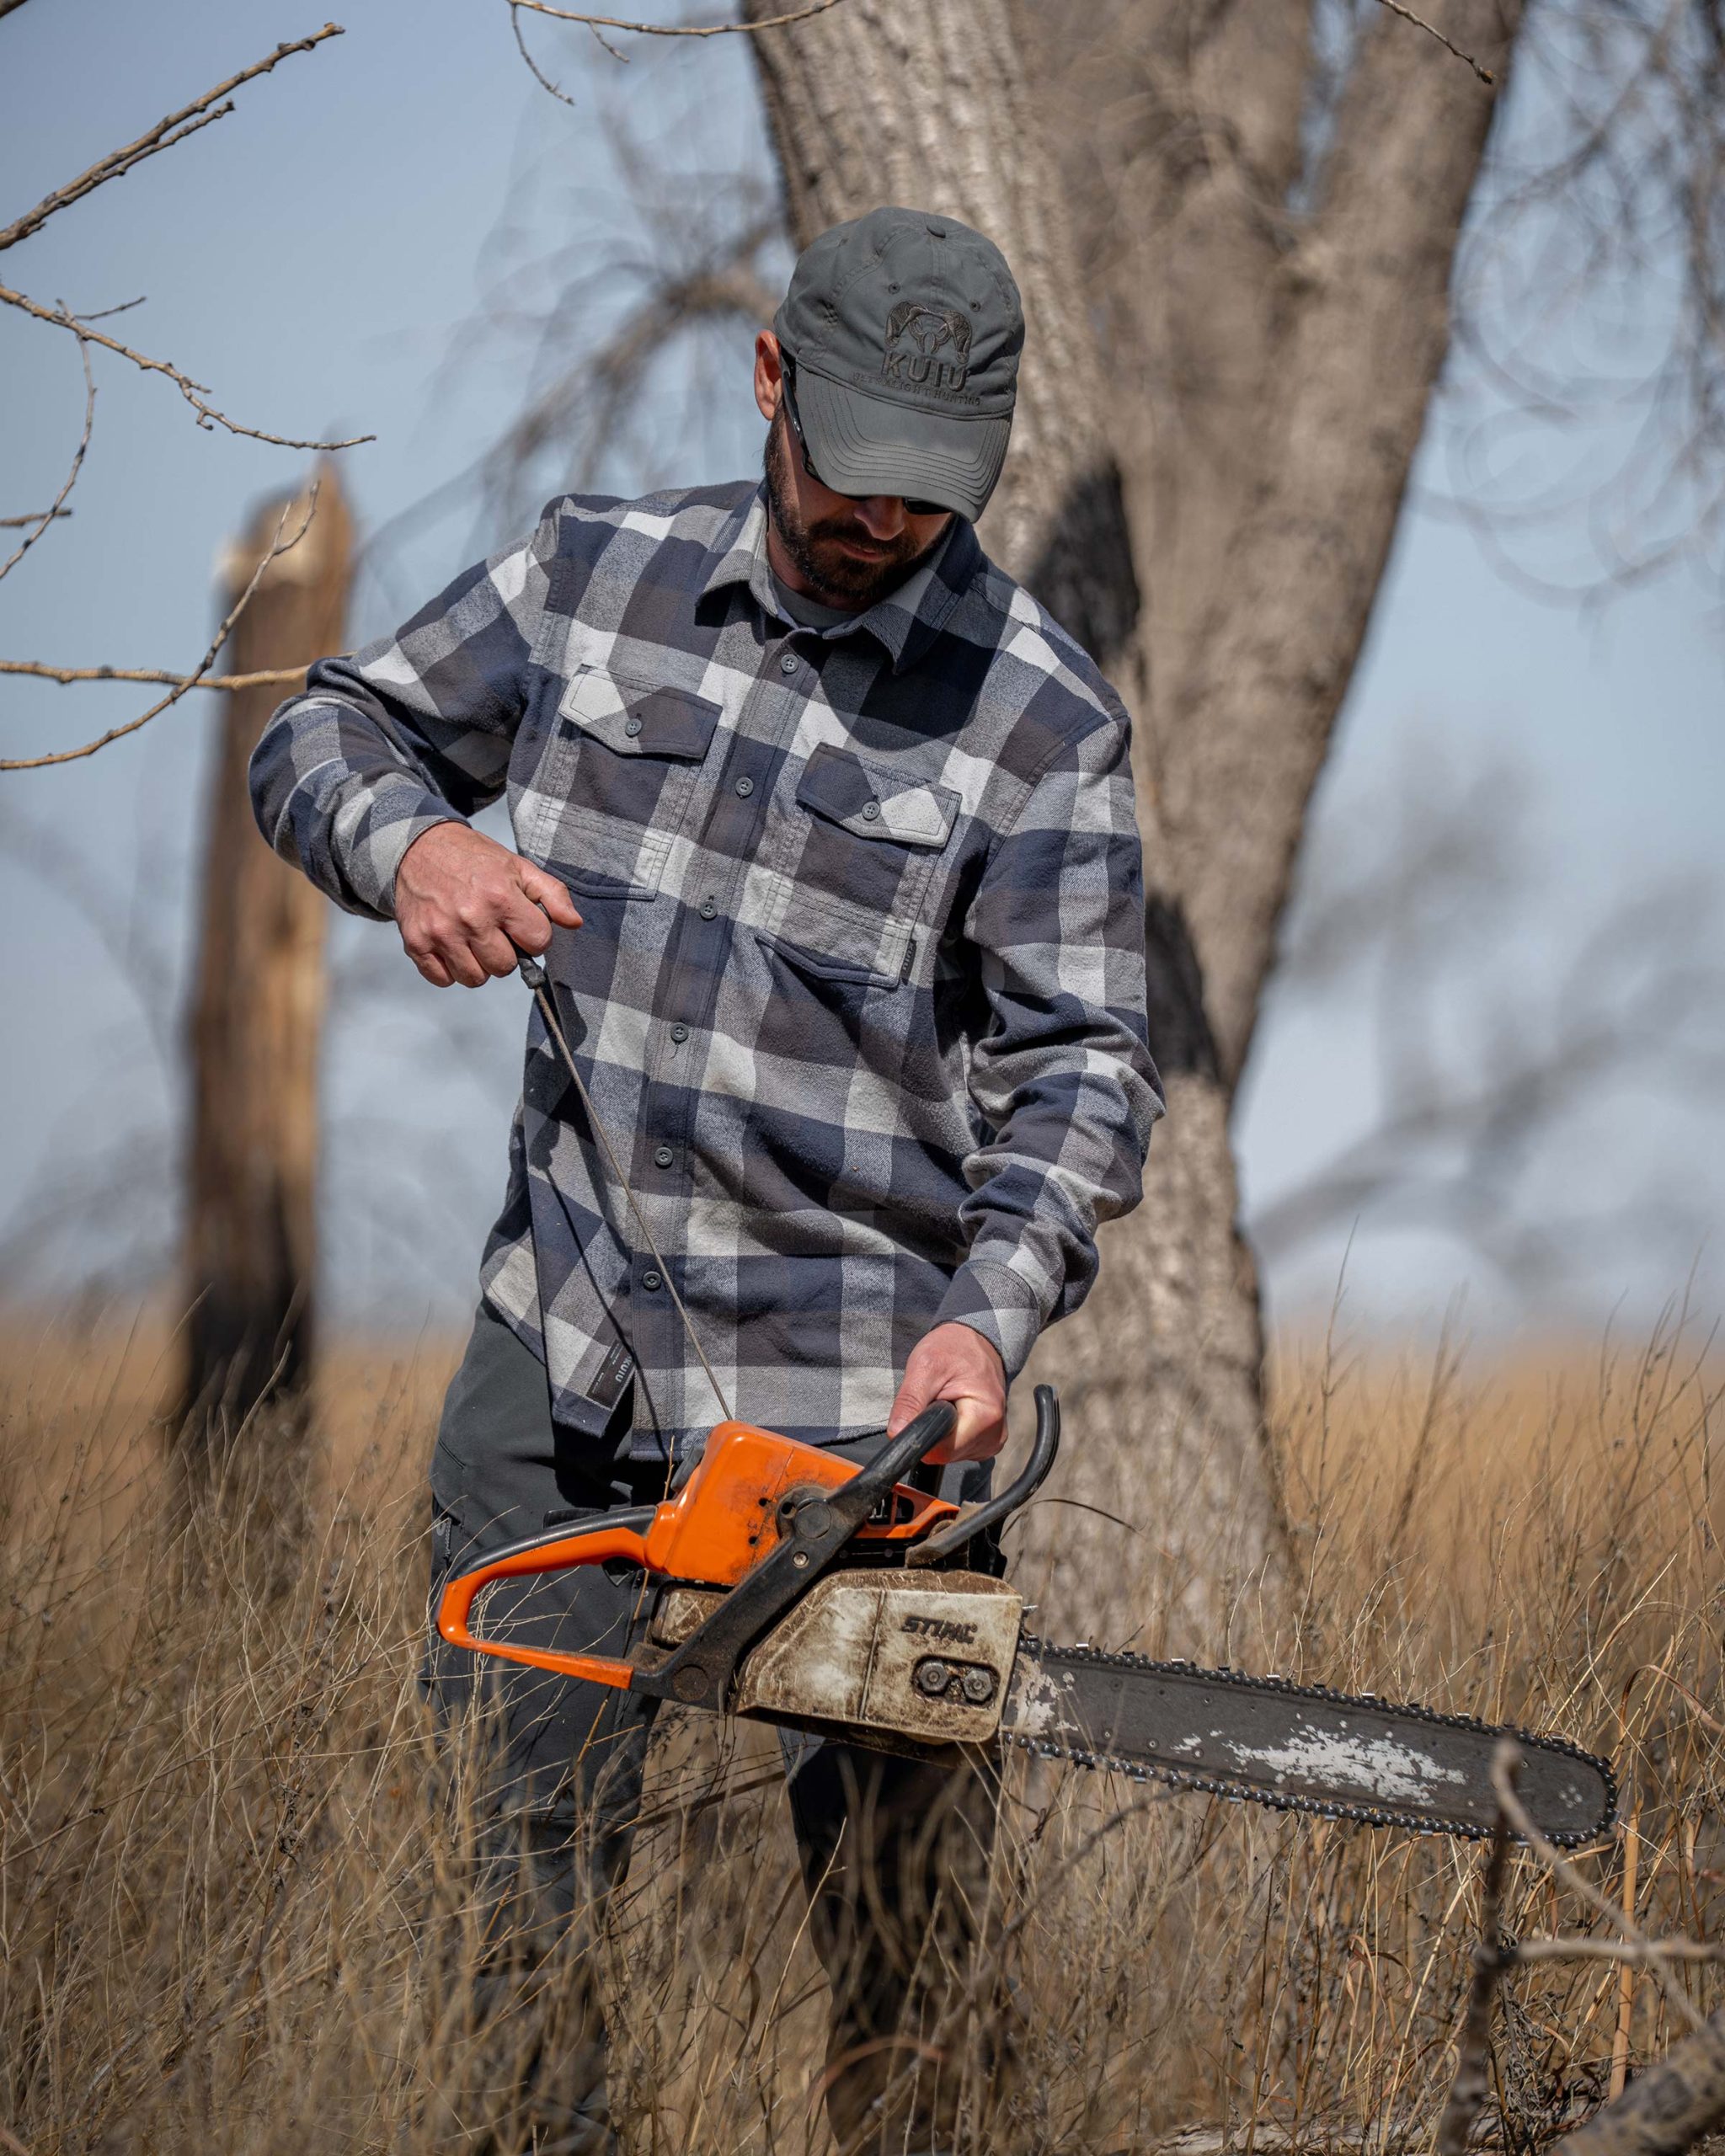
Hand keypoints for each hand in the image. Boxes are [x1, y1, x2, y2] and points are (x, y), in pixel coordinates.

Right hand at [395, 822, 581, 987]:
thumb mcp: (518, 867)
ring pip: (475, 979)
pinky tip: (452, 946)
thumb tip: (574, 922)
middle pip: (505, 967)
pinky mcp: (416, 942)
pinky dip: (449, 969)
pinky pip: (443, 980)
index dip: (533, 937)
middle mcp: (471, 917)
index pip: (537, 943)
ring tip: (473, 940)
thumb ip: (552, 894)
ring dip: (478, 965)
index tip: (520, 925)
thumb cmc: (475, 860)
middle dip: (505, 953)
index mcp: (500, 897)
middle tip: (494, 931)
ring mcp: (441, 932)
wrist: (420, 847)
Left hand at [886, 1321, 1007, 1463]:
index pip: (941, 1450)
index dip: (922, 1436)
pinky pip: (958, 1449)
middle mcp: (995, 1434)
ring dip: (940, 1432)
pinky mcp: (989, 1441)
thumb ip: (909, 1402)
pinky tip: (953, 1410)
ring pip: (950, 1453)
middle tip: (935, 1399)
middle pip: (945, 1454)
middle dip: (931, 1431)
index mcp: (985, 1416)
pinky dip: (949, 1433)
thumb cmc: (952, 1348)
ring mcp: (993, 1440)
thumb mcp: (924, 1367)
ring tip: (945, 1401)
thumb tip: (897, 1434)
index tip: (920, 1412)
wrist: (975, 1342)